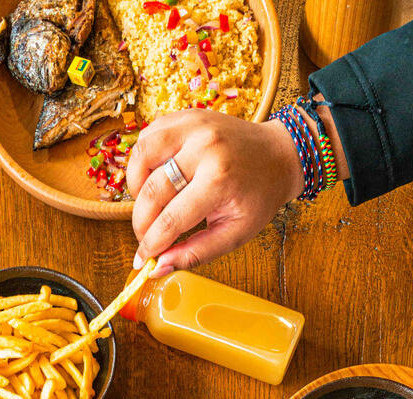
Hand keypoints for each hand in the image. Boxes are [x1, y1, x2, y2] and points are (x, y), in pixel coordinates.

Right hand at [128, 110, 304, 270]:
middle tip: (145, 236)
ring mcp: (193, 125)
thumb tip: (157, 268)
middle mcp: (204, 147)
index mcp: (220, 179)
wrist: (277, 154)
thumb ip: (195, 253)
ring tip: (147, 203)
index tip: (143, 259)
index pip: (171, 220)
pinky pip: (148, 137)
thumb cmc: (257, 196)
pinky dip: (142, 161)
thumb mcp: (234, 233)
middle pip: (152, 191)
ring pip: (141, 156)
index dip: (151, 244)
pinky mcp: (185, 116)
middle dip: (141, 223)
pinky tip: (153, 178)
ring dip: (136, 186)